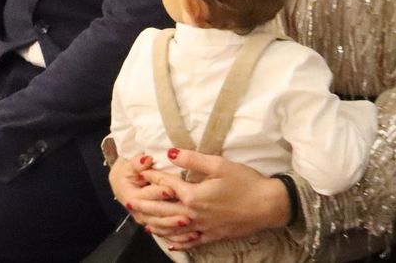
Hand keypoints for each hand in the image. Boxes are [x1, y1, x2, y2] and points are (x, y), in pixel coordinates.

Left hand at [136, 149, 290, 249]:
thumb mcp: (219, 165)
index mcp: (193, 195)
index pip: (166, 185)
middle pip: (163, 210)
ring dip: (155, 224)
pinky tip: (170, 243)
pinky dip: (178, 242)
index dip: (152, 176)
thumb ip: (193, 160)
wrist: (267, 206)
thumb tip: (171, 153)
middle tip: (128, 201)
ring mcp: (203, 227)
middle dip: (144, 204)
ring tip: (142, 221)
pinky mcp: (213, 235)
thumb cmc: (245, 182)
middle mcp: (193, 214)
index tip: (139, 171)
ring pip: (173, 228)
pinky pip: (191, 241)